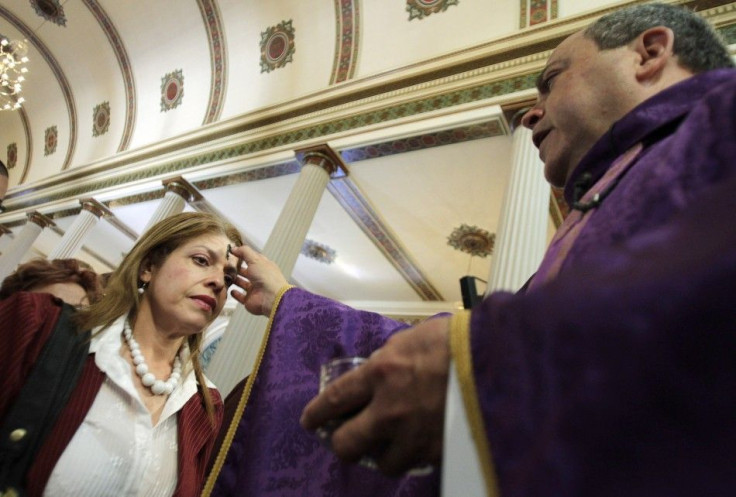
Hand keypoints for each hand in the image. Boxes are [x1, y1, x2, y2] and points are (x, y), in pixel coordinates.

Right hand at [229, 245, 288, 315]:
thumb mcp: (255, 259)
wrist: (271, 298)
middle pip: (246, 271)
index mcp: (263, 267)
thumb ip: (244, 252)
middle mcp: (259, 277)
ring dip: (235, 280)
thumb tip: (234, 248)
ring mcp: (254, 289)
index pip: (253, 259)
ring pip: (242, 283)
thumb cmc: (265, 276)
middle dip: (237, 268)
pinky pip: (241, 296)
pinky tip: (230, 290)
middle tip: (225, 265)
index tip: (232, 253)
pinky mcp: (249, 300)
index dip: (243, 256)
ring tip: (225, 275)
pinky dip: (235, 294)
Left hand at [300, 317, 450, 475]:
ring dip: (382, 453)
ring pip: (382, 463)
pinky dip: (413, 454)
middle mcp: (390, 410)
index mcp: (380, 373)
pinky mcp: (438, 451)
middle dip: (340, 443)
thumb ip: (386, 359)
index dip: (316, 413)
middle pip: (346, 444)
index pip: (335, 399)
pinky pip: (415, 462)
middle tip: (345, 437)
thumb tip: (374, 373)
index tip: (309, 420)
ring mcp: (415, 435)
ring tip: (390, 443)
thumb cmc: (456, 340)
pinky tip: (419, 441)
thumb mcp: (410, 339)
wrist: (497, 359)